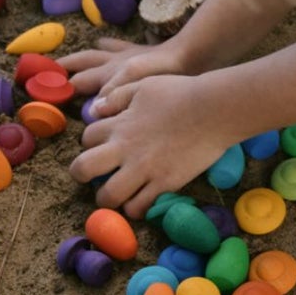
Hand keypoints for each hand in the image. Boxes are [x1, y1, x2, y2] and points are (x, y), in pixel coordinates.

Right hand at [60, 37, 186, 100]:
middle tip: (48, 71)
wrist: (189, 54)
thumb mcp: (136, 85)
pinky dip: (107, 45)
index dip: (61, 87)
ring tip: (70, 57)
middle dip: (65, 67)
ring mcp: (125, 55)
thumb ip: (113, 96)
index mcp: (109, 73)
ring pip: (96, 53)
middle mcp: (113, 62)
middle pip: (83, 63)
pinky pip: (117, 46)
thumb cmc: (163, 72)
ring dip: (82, 56)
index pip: (79, 81)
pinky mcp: (138, 51)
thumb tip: (90, 110)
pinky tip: (104, 44)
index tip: (42, 91)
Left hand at [69, 73, 231, 217]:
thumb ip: (117, 97)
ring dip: (107, 198)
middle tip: (94, 176)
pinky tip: (141, 200)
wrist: (213, 110)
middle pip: (83, 169)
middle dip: (82, 174)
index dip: (91, 142)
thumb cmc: (180, 93)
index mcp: (119, 125)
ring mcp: (144, 170)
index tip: (103, 144)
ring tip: (116, 193)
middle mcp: (125, 150)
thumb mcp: (143, 86)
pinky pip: (139, 207)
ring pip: (108, 197)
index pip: (87, 137)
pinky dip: (135, 208)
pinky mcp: (164, 184)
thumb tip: (96, 109)